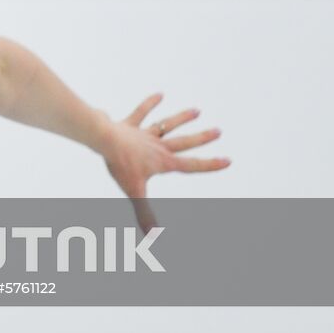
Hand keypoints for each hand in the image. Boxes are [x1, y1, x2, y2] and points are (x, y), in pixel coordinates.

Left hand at [103, 93, 230, 230]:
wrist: (105, 140)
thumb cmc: (120, 166)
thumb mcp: (135, 192)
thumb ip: (144, 214)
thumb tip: (153, 237)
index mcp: (163, 162)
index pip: (191, 165)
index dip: (210, 165)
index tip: (228, 160)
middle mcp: (157, 146)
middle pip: (184, 142)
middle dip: (202, 138)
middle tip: (219, 130)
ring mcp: (144, 134)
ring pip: (167, 125)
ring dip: (181, 118)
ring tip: (196, 110)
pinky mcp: (129, 124)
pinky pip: (141, 113)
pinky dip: (150, 104)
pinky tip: (160, 94)